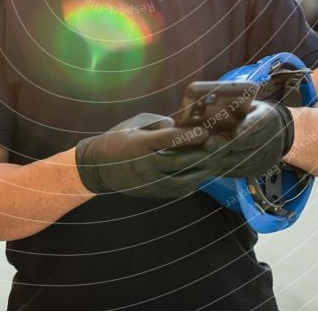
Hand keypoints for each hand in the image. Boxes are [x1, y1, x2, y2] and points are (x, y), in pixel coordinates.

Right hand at [75, 112, 219, 198]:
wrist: (97, 167)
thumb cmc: (117, 139)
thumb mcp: (135, 123)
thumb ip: (159, 124)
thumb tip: (181, 126)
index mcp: (140, 144)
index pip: (168, 140)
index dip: (189, 135)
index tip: (206, 131)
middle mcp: (146, 165)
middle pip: (181, 162)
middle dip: (202, 154)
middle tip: (221, 146)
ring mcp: (150, 182)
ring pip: (183, 180)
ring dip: (202, 171)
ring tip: (217, 162)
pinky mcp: (153, 193)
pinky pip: (178, 191)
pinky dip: (192, 183)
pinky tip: (202, 174)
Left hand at [195, 101, 294, 178]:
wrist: (276, 130)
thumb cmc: (252, 113)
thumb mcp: (247, 104)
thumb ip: (233, 107)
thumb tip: (207, 106)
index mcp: (268, 116)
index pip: (260, 121)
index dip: (248, 127)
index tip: (236, 132)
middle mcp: (272, 137)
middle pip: (249, 144)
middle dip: (227, 145)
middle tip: (208, 145)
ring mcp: (268, 155)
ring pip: (244, 160)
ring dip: (222, 160)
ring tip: (203, 158)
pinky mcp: (261, 169)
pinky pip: (242, 171)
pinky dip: (225, 169)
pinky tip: (210, 166)